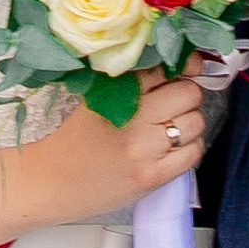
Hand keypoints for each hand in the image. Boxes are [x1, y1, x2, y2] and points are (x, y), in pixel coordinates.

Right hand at [28, 70, 207, 221]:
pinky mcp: (153, 177)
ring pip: (196, 122)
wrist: (52, 181)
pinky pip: (193, 154)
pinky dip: (190, 148)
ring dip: (189, 123)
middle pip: (189, 93)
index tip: (189, 68)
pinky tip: (171, 149)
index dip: (184, 66)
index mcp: (118, 92)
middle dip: (186, 95)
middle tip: (174, 103)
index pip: (167, 67)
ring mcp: (145, 150)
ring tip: (170, 128)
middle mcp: (134, 119)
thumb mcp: (96, 97)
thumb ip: (132, 81)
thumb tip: (178, 66)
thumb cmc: (75, 139)